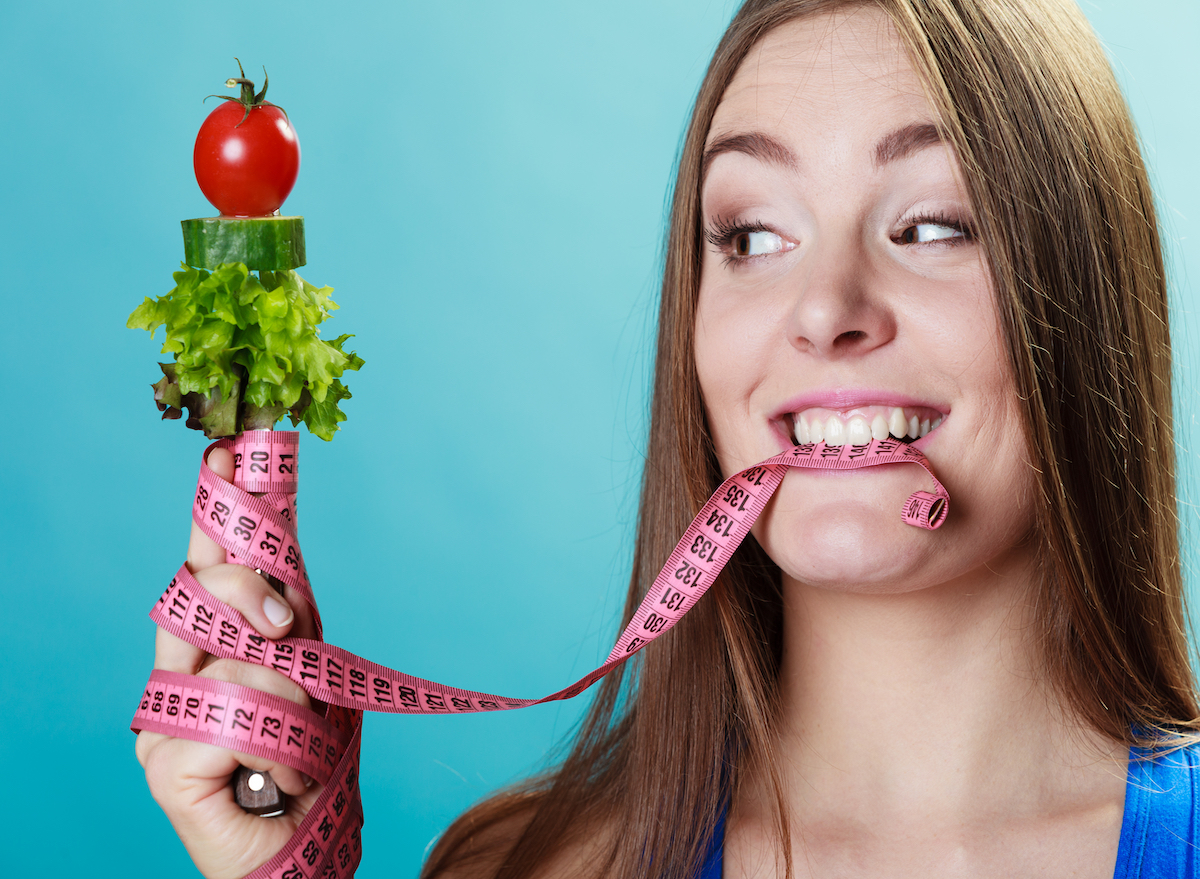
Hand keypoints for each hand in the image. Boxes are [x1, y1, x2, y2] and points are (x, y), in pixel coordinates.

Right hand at [135, 446, 320, 878]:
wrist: (303, 848)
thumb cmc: (311, 764)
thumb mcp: (314, 675)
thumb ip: (290, 623)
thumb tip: (281, 568)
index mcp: (212, 647)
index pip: (206, 566)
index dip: (213, 513)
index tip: (226, 455)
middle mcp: (179, 674)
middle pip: (201, 589)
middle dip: (253, 592)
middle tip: (286, 626)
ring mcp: (166, 719)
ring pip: (239, 658)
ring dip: (295, 696)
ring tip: (302, 739)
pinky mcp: (168, 764)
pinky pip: (238, 720)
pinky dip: (282, 744)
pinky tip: (282, 773)